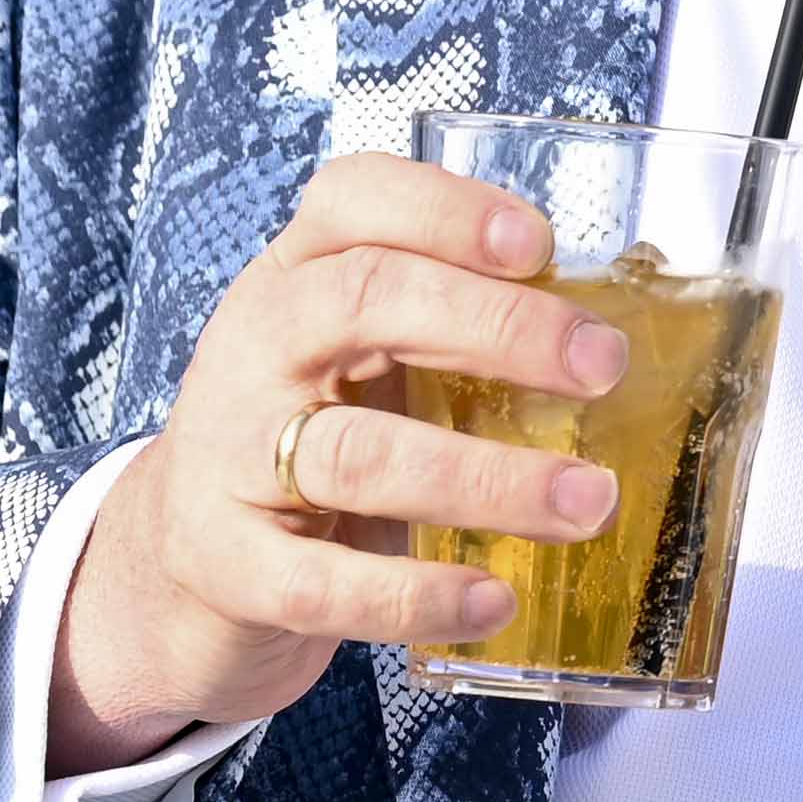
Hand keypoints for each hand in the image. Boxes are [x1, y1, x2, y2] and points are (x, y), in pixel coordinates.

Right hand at [49, 154, 630, 772]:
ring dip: (488, 479)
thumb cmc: (315, 438)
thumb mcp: (367, 357)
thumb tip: (623, 334)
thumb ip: (461, 330)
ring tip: (588, 503)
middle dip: (497, 328)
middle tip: (603, 367)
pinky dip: (418, 594)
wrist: (180, 566)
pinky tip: (495, 601)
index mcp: (299, 278)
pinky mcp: (226, 565)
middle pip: (363, 302)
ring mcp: (230, 456)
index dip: (446, 210)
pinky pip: (322, 583)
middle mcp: (255, 347)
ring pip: (358, 453)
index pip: (352, 200)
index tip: (539, 245)